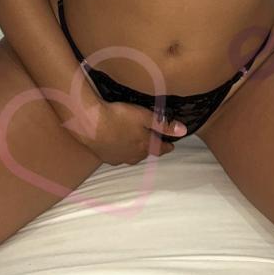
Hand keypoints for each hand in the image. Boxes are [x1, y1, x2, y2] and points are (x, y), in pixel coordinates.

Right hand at [70, 98, 187, 164]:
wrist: (90, 124)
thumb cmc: (119, 117)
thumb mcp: (144, 117)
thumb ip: (163, 124)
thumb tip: (183, 131)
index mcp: (144, 146)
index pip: (160, 148)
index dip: (167, 146)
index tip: (172, 146)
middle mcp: (132, 155)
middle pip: (145, 153)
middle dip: (151, 148)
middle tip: (154, 143)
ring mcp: (118, 157)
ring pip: (131, 156)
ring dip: (136, 151)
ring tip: (137, 145)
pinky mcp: (104, 156)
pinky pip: (118, 155)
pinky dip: (121, 150)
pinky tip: (118, 145)